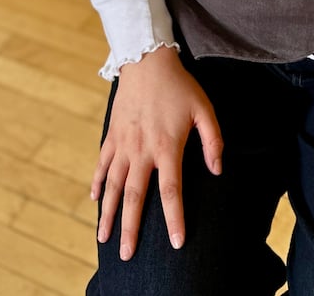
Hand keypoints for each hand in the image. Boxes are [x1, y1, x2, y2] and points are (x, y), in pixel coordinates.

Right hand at [92, 46, 223, 260]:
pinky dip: (97, 183)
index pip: (171, 192)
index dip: (174, 219)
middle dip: (130, 228)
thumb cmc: (180, 85)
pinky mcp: (112, 134)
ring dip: (108, 213)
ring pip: (112, 185)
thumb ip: (213, 142)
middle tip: (127, 255)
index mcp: (167, 147)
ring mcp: (123, 143)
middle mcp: (141, 150)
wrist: (146, 58)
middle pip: (134, 197)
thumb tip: (218, 171)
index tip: (177, 242)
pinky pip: (101, 164)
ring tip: (104, 238)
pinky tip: (95, 201)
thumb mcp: (205, 110)